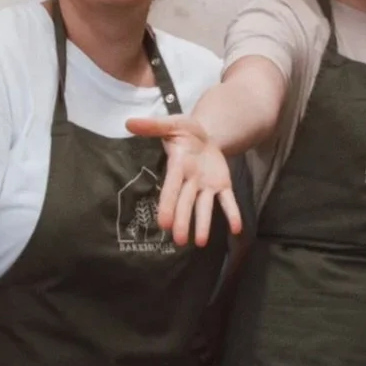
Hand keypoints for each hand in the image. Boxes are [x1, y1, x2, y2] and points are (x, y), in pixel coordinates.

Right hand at [126, 114, 243, 247]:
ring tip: (200, 243)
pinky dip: (232, 213)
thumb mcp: (171, 123)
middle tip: (179, 241)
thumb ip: (153, 125)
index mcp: (178, 167)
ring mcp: (206, 186)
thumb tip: (129, 122)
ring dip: (203, 224)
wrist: (206, 134)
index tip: (163, 223)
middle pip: (185, 203)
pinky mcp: (222, 185)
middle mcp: (190, 181)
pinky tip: (237, 228)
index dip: (167, 205)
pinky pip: (227, 201)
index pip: (171, 188)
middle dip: (182, 221)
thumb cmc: (185, 131)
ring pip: (204, 207)